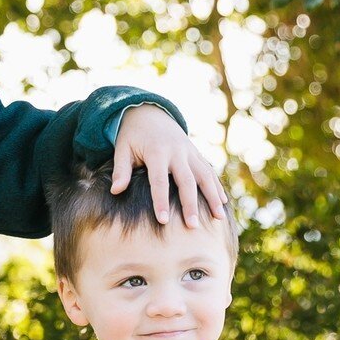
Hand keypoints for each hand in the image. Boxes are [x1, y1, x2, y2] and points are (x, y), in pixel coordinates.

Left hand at [113, 104, 226, 224]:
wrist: (150, 113)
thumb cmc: (132, 136)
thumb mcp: (122, 149)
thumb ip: (120, 169)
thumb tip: (116, 191)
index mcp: (156, 151)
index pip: (159, 180)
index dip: (161, 201)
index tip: (163, 220)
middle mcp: (177, 151)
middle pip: (187, 181)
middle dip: (191, 204)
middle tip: (193, 226)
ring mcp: (189, 152)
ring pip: (205, 176)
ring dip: (213, 197)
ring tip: (218, 218)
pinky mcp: (196, 154)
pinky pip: (209, 171)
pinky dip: (217, 186)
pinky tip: (223, 203)